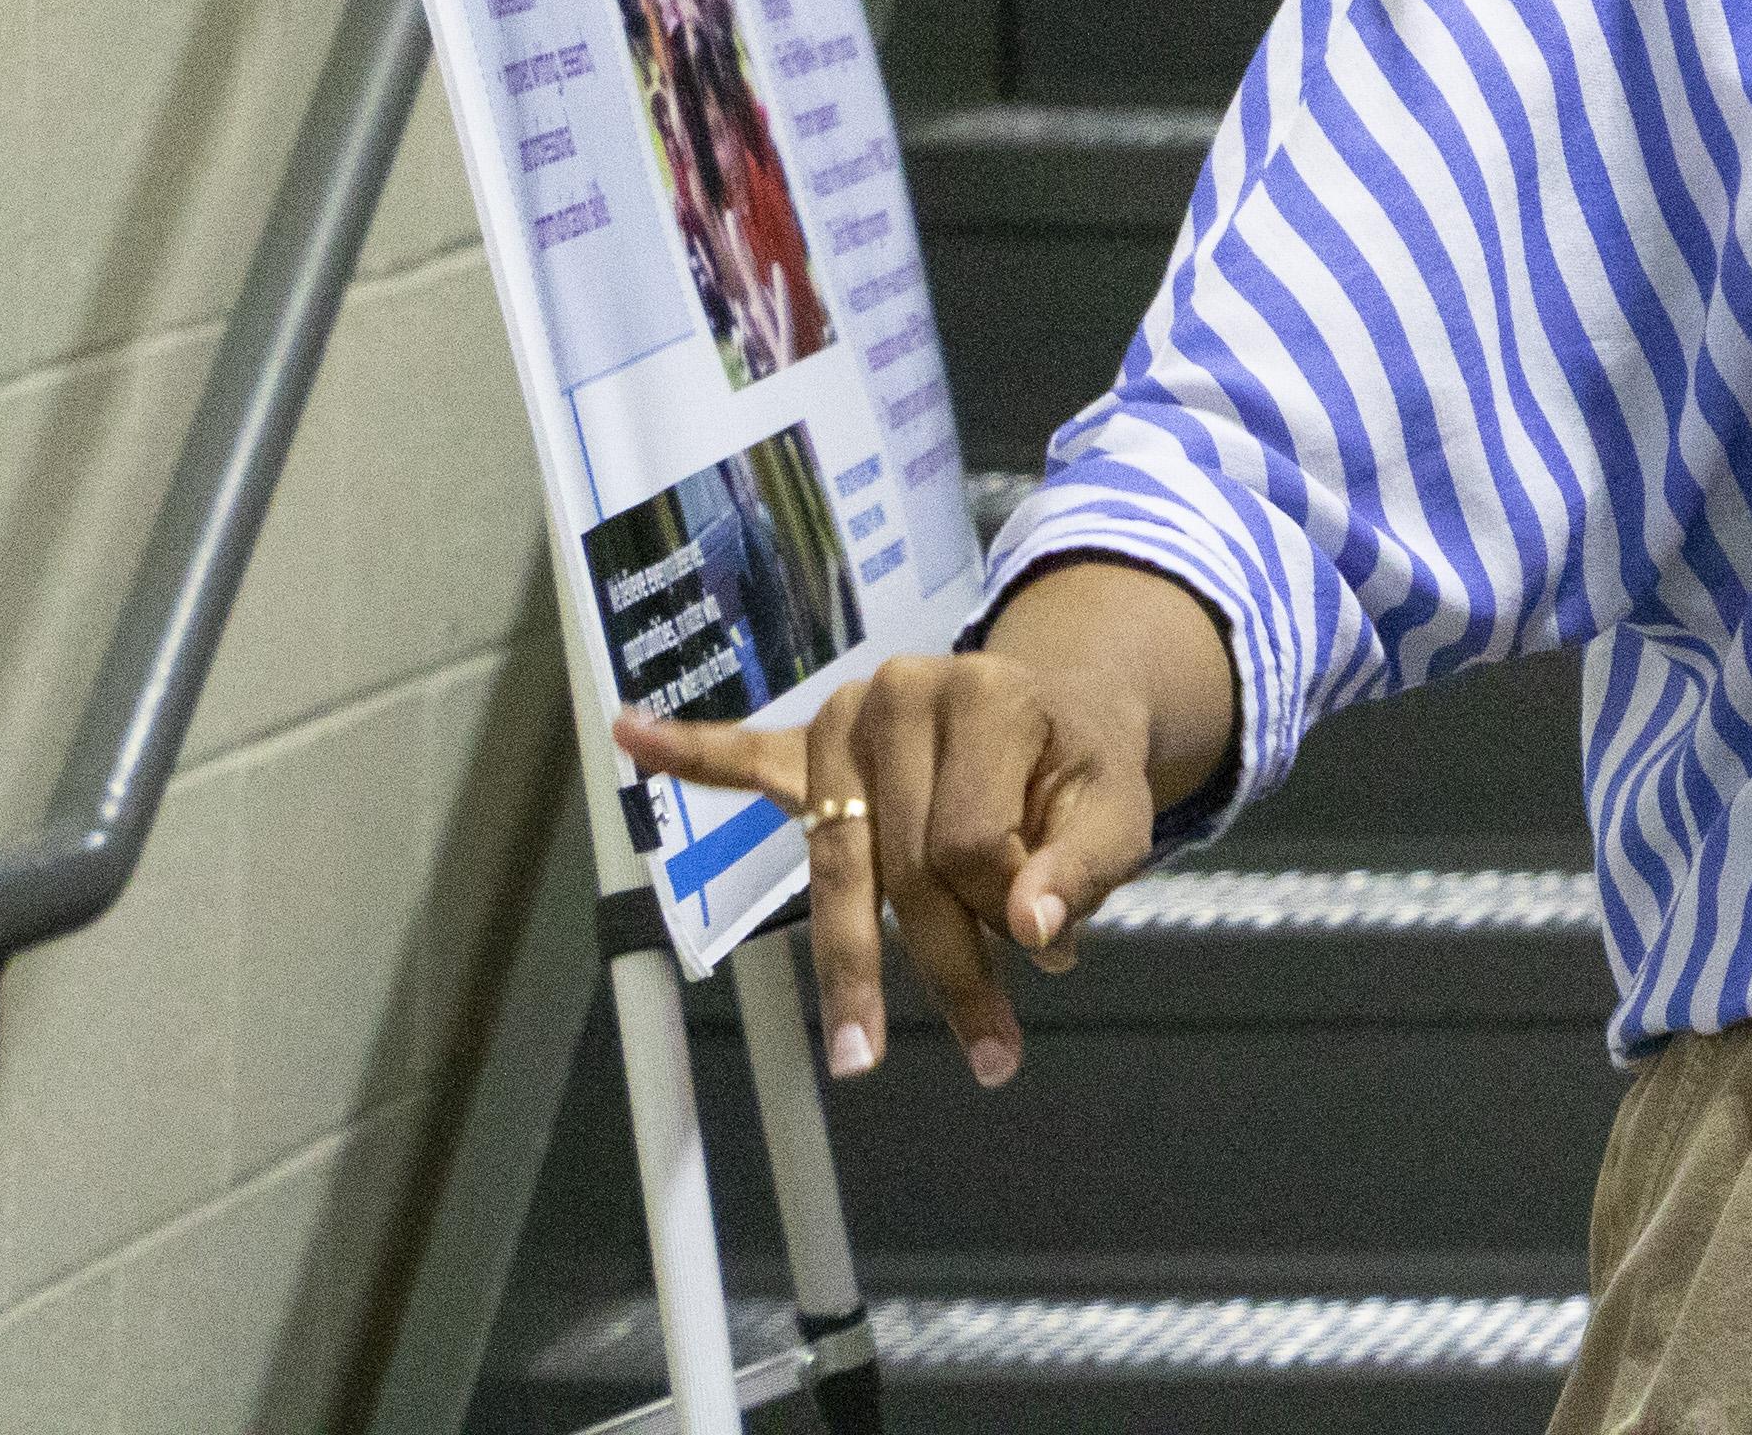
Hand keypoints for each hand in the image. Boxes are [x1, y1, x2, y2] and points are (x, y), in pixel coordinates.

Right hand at [613, 644, 1158, 1088]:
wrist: (1061, 705)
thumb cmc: (1083, 765)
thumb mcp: (1121, 807)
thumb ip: (1087, 863)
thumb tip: (1033, 928)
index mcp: (989, 697)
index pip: (975, 842)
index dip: (1011, 910)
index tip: (1055, 953)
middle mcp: (906, 694)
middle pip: (905, 864)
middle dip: (947, 963)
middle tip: (992, 1053)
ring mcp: (847, 716)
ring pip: (840, 865)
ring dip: (852, 964)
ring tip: (856, 1056)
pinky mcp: (808, 743)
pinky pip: (741, 754)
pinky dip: (690, 750)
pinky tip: (630, 734)